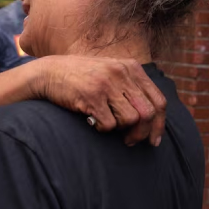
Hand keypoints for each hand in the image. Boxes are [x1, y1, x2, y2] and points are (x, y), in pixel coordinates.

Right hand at [34, 56, 166, 146]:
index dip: (160, 124)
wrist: (48, 72)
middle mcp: (121, 73)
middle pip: (148, 113)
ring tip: (106, 125)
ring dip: (120, 130)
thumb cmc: (80, 76)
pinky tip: (91, 120)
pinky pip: (109, 125)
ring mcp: (106, 84)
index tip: (154, 140)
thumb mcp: (110, 71)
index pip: (158, 100)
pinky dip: (101, 128)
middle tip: (131, 141)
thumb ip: (131, 85)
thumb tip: (153, 115)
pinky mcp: (92, 96)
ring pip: (130, 120)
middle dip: (142, 133)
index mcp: (130, 67)